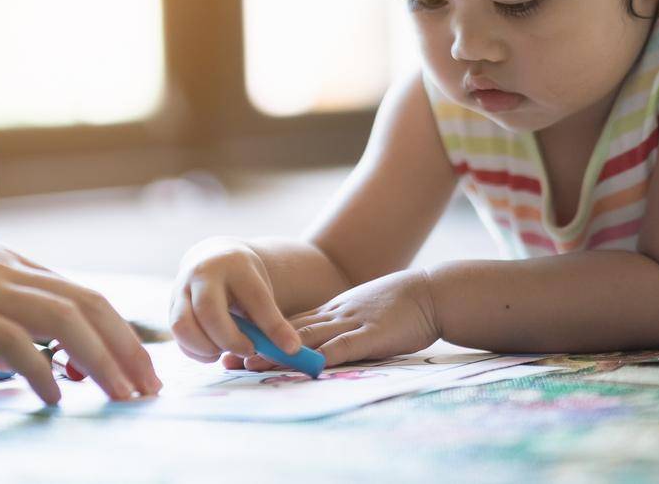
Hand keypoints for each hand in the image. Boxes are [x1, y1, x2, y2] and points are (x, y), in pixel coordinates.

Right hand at [0, 198, 159, 404]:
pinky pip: (15, 341)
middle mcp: (6, 270)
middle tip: (150, 388)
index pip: (78, 293)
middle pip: (89, 304)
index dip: (114, 329)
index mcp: (5, 263)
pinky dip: (44, 370)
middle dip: (128, 347)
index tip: (136, 363)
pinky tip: (55, 399)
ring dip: (104, 360)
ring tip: (124, 397)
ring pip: (67, 319)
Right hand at [169, 237, 302, 363]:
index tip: (289, 348)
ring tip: (225, 350)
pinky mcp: (170, 306)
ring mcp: (181, 288)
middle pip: (208, 311)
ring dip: (206, 348)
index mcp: (235, 265)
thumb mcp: (261, 289)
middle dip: (229, 340)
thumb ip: (272, 320)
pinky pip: (178, 336)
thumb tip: (290, 352)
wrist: (212, 258)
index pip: (255, 298)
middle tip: (249, 350)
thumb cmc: (243, 280)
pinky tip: (213, 350)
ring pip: (183, 325)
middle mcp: (202, 274)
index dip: (273, 326)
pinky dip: (196, 351)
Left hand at [220, 268, 439, 370]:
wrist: (431, 292)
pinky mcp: (372, 334)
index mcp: (333, 310)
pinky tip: (305, 366)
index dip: (261, 335)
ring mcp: (352, 322)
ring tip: (250, 364)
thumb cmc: (401, 305)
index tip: (235, 345)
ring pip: (308, 338)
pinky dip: (322, 357)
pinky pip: (343, 347)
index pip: (290, 323)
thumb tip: (321, 340)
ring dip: (278, 352)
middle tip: (227, 358)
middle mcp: (336, 314)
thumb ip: (341, 324)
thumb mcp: (363, 310)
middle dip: (257, 345)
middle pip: (289, 330)